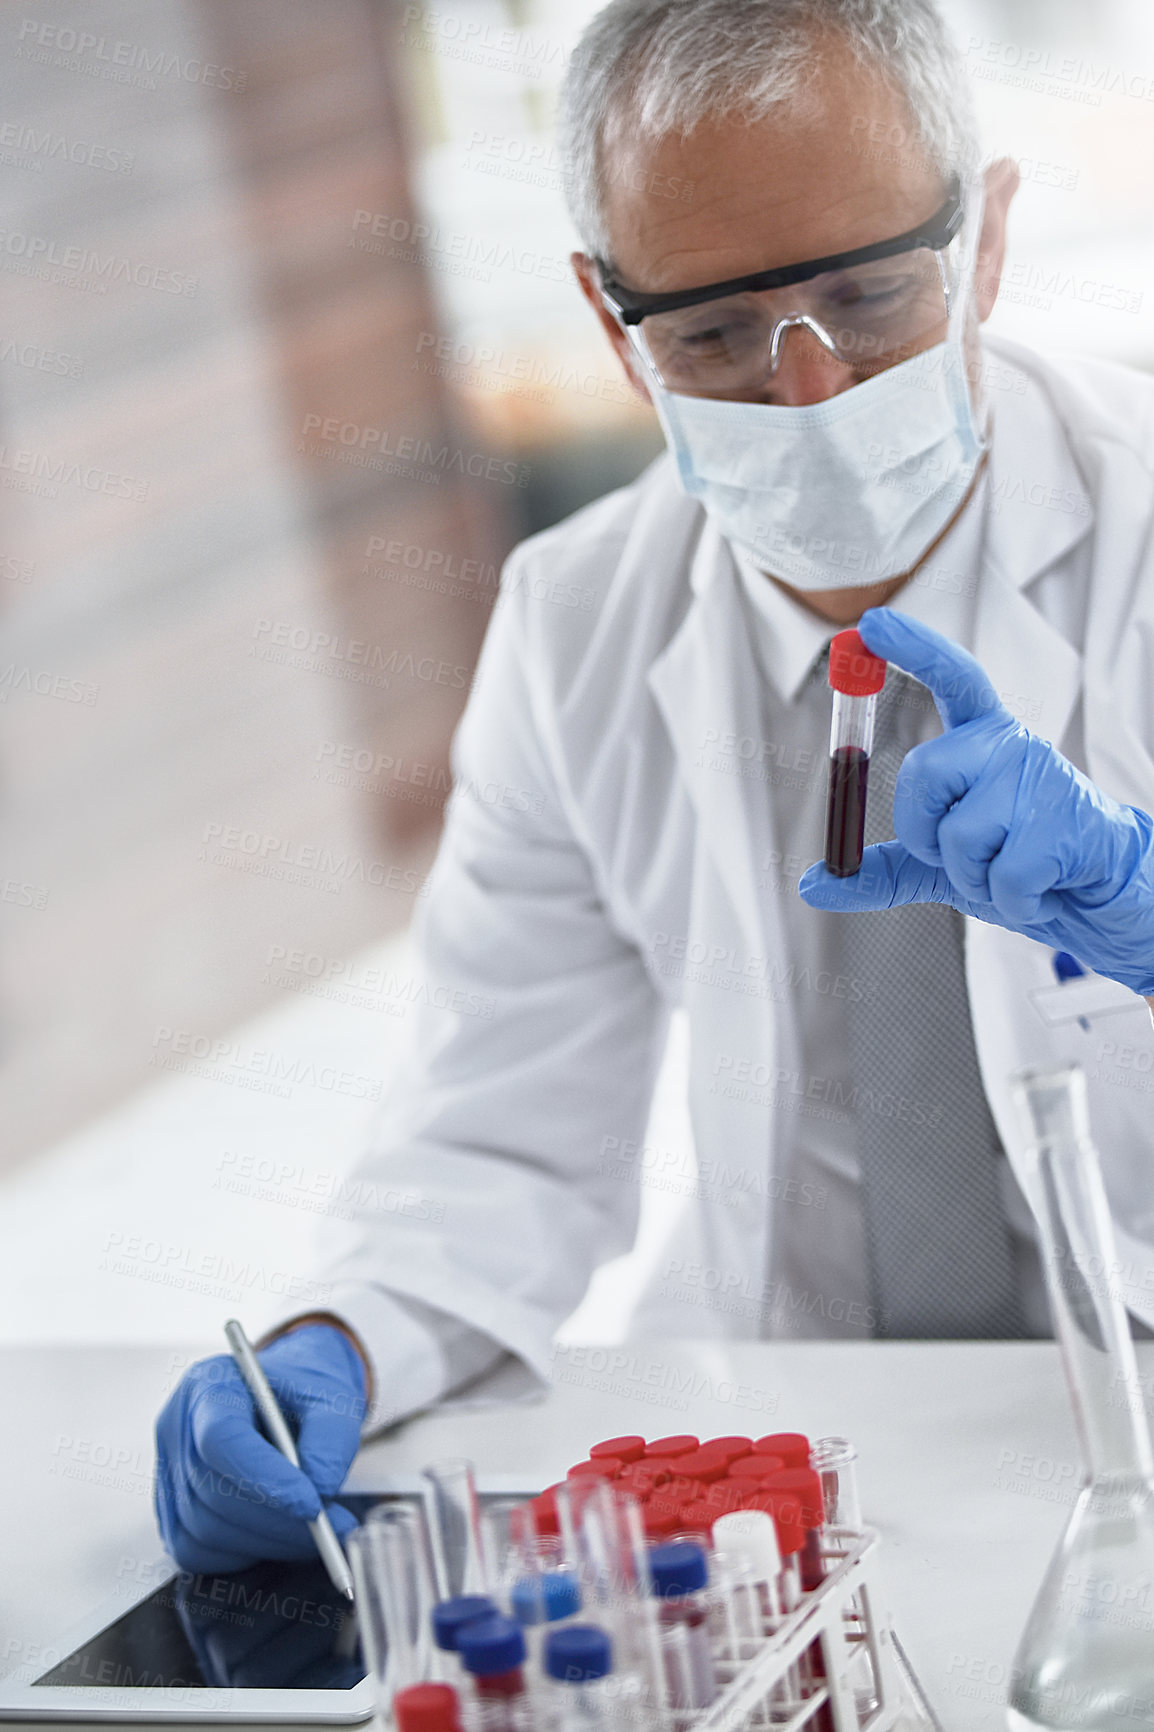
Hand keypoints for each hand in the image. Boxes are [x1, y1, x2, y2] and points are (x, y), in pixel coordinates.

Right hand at [154, 1323, 366, 1573]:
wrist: (285, 1397)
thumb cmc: (301, 1391)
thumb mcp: (330, 1396)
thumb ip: (330, 1438)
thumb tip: (319, 1491)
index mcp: (209, 1384)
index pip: (221, 1438)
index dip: (264, 1478)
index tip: (312, 1506)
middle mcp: (177, 1427)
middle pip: (212, 1491)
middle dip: (277, 1520)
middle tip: (332, 1529)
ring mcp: (167, 1471)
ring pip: (205, 1529)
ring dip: (267, 1541)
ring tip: (315, 1531)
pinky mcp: (171, 1510)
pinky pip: (196, 1551)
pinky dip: (243, 1553)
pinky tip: (278, 1536)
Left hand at [798, 607, 1153, 996]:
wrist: (1105, 898)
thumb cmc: (1028, 867)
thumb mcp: (944, 868)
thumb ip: (882, 870)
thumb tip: (815, 881)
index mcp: (982, 743)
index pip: (950, 679)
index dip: (909, 647)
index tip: (868, 623)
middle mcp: (1011, 746)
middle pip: (923, 772)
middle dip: (925, 833)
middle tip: (965, 856)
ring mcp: (1041, 779)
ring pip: (958, 837)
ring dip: (974, 877)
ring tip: (1014, 874)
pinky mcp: (1066, 824)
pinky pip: (1000, 878)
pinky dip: (1010, 901)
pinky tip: (1040, 889)